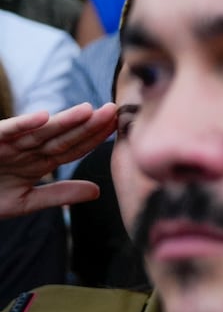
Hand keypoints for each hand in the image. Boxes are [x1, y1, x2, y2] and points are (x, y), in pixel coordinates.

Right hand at [0, 103, 117, 219]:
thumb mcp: (24, 201)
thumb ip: (58, 195)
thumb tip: (97, 191)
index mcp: (39, 161)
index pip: (73, 148)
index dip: (95, 138)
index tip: (121, 128)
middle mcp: (27, 148)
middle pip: (63, 135)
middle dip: (88, 124)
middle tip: (115, 110)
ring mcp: (9, 143)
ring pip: (41, 130)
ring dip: (64, 120)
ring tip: (89, 110)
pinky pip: (8, 130)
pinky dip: (23, 124)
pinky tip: (43, 116)